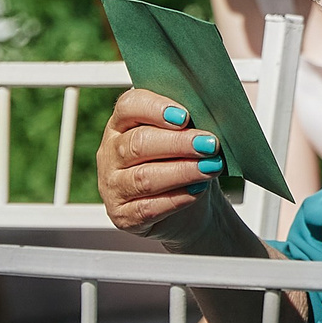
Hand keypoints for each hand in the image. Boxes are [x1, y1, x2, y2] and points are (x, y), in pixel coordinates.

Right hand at [97, 88, 228, 242]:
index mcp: (121, 124)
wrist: (190, 207)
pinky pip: (148, 207)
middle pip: (138, 143)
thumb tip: (210, 114)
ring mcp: (112, 186)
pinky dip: (177, 198)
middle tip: (208, 144)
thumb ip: (188, 123)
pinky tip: (198, 190)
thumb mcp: (185, 136)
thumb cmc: (185, 162)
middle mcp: (110, 154)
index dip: (155, 109)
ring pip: (144, 177)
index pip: (129, 106)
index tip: (185, 116)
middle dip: (178, 143)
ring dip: (182, 171)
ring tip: (211, 167)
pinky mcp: (122, 216)